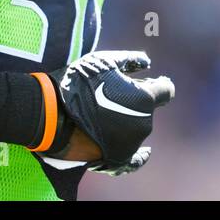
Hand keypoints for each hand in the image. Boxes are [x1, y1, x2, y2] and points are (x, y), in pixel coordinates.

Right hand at [40, 49, 174, 174]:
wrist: (52, 115)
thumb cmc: (79, 83)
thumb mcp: (105, 62)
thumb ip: (130, 59)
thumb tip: (148, 62)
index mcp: (145, 99)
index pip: (166, 90)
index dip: (160, 84)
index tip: (155, 82)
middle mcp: (144, 123)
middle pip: (148, 110)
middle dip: (138, 101)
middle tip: (116, 93)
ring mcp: (132, 144)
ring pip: (138, 129)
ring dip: (129, 120)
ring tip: (105, 112)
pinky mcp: (118, 159)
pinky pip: (136, 160)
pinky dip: (140, 156)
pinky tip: (146, 153)